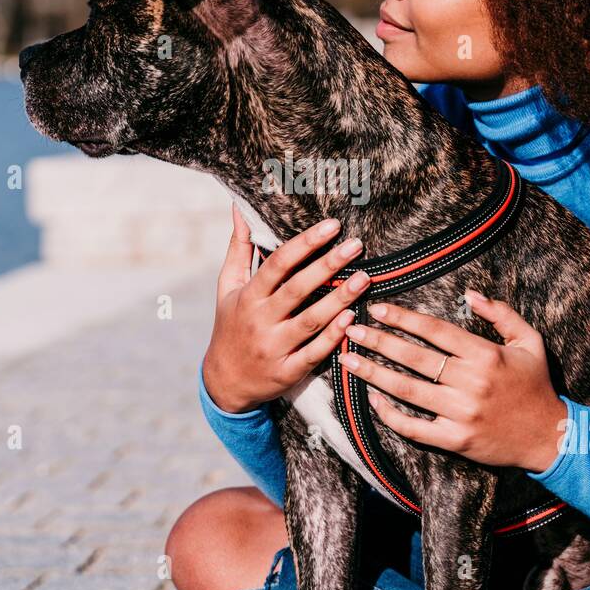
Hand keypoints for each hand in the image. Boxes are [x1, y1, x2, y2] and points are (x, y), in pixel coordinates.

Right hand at [202, 204, 372, 413]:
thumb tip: (240, 208)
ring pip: (310, 321)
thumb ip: (239, 248)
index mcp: (248, 297)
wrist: (224, 381)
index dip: (305, 244)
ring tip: (364, 278)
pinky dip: (333, 336)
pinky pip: (314, 353)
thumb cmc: (231, 324)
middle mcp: (260, 321)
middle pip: (297, 289)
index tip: (331, 226)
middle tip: (356, 245)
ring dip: (339, 299)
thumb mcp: (228, 287)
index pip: (277, 265)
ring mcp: (274, 348)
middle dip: (328, 265)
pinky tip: (352, 318)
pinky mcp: (287, 372)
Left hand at [341, 290, 567, 471]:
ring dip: (373, 374)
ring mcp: (461, 413)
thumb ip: (501, 314)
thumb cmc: (535, 385)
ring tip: (348, 360)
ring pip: (407, 390)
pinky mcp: (455, 440)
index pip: (435, 330)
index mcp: (486, 355)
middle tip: (351, 330)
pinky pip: (414, 427)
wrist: (549, 438)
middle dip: (378, 342)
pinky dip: (390, 414)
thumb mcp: (529, 341)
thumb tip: (470, 294)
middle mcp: (470, 383)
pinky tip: (371, 398)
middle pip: (414, 358)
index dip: (403, 318)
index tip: (377, 309)